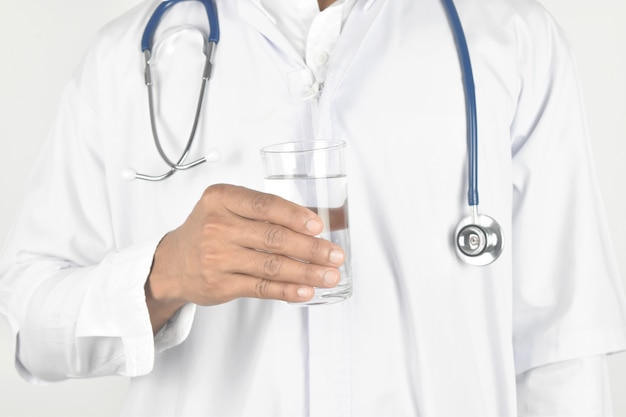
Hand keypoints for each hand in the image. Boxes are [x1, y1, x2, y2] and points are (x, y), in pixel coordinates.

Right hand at [145, 184, 344, 330]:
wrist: (172, 263)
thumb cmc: (208, 230)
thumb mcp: (225, 207)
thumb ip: (261, 211)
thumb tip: (314, 223)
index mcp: (221, 199)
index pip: (264, 205)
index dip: (295, 216)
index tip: (318, 226)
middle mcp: (217, 226)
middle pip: (273, 237)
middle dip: (311, 248)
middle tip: (334, 255)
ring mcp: (217, 257)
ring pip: (272, 265)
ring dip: (306, 272)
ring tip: (329, 275)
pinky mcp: (221, 285)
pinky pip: (262, 288)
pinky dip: (287, 291)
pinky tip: (306, 291)